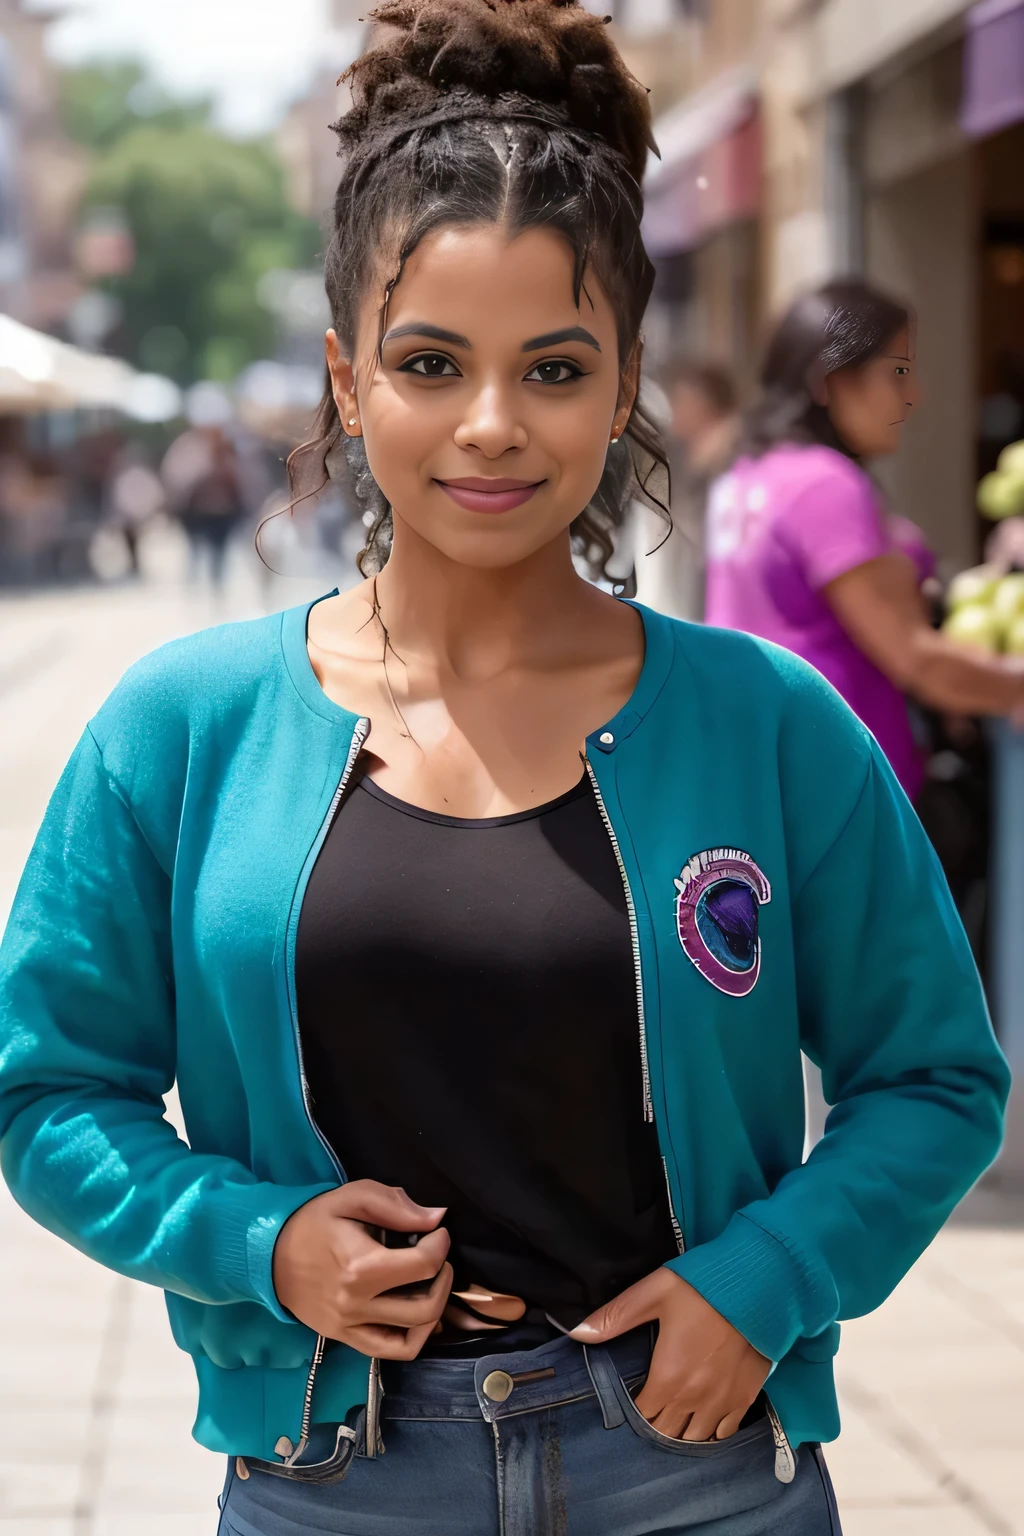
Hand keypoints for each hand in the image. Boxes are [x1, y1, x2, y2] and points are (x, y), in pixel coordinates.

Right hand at [273, 1180, 452, 1358]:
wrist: (267, 1255)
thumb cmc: (312, 1222)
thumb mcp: (352, 1198)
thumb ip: (395, 1205)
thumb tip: (436, 1218)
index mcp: (360, 1267)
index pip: (423, 1265)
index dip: (441, 1245)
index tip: (438, 1232)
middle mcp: (356, 1304)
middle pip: (425, 1307)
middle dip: (444, 1279)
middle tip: (439, 1259)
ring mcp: (350, 1327)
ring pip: (413, 1337)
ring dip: (435, 1311)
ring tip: (432, 1286)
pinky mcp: (344, 1338)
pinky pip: (390, 1351)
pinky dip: (414, 1338)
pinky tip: (419, 1317)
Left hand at [570, 1266, 768, 1440]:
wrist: (759, 1284)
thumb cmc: (703, 1286)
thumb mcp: (653, 1293)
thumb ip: (615, 1316)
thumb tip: (577, 1332)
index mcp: (669, 1378)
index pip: (643, 1416)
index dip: (634, 1411)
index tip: (632, 1400)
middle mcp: (695, 1398)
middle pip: (668, 1433)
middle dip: (656, 1424)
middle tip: (651, 1408)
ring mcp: (723, 1401)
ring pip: (697, 1438)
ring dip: (683, 1431)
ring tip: (676, 1417)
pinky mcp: (746, 1396)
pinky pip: (726, 1431)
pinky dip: (713, 1430)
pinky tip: (705, 1417)